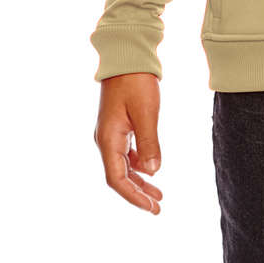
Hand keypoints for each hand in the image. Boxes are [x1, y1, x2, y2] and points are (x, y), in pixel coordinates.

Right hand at [94, 72, 164, 213]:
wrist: (126, 55)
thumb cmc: (136, 81)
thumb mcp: (146, 112)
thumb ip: (149, 143)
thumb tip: (153, 172)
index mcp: (108, 139)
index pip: (117, 179)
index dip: (134, 197)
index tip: (152, 207)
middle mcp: (105, 139)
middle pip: (119, 176)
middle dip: (138, 193)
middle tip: (158, 207)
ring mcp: (110, 132)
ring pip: (123, 165)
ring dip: (139, 180)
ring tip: (158, 193)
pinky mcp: (117, 124)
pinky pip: (125, 152)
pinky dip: (137, 163)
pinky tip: (149, 168)